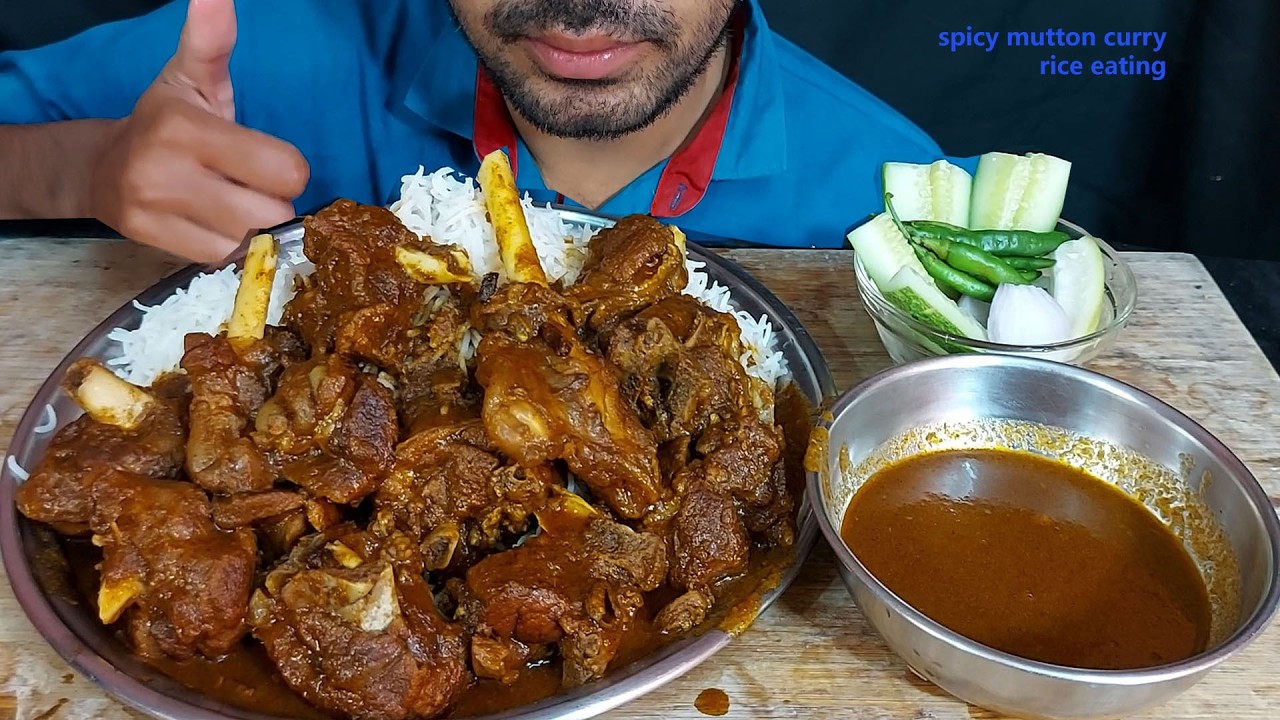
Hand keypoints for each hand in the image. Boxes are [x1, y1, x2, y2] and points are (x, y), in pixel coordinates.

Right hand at [89, 0, 309, 262]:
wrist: (102, 168)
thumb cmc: (165, 122)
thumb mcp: (192, 79)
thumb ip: (212, 41)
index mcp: (186, 128)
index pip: (285, 170)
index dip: (286, 169)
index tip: (264, 160)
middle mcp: (167, 172)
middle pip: (271, 212)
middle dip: (269, 201)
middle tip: (246, 185)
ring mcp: (155, 212)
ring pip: (248, 241)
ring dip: (249, 228)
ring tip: (225, 203)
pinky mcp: (151, 243)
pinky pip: (222, 258)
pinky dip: (226, 246)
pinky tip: (209, 222)